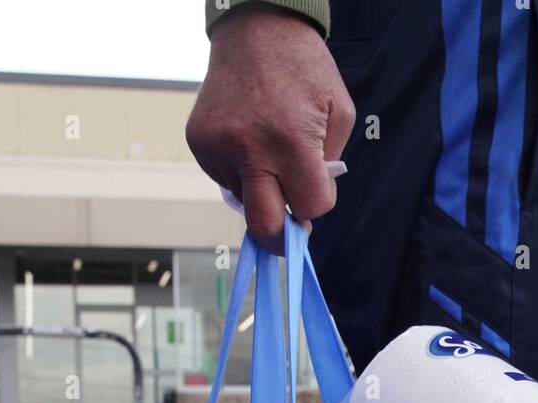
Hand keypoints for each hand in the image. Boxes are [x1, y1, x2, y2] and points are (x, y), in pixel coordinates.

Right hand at [186, 1, 355, 251]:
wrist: (255, 29)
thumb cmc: (303, 71)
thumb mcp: (338, 113)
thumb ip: (328, 166)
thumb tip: (307, 208)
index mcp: (291, 140)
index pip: (309, 207)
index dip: (316, 206)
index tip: (315, 196)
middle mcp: (249, 147)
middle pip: (264, 225)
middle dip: (281, 239)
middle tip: (289, 236)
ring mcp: (218, 146)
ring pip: (244, 201)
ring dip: (261, 192)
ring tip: (267, 152)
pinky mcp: (199, 143)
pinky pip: (225, 179)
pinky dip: (240, 172)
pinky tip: (247, 140)